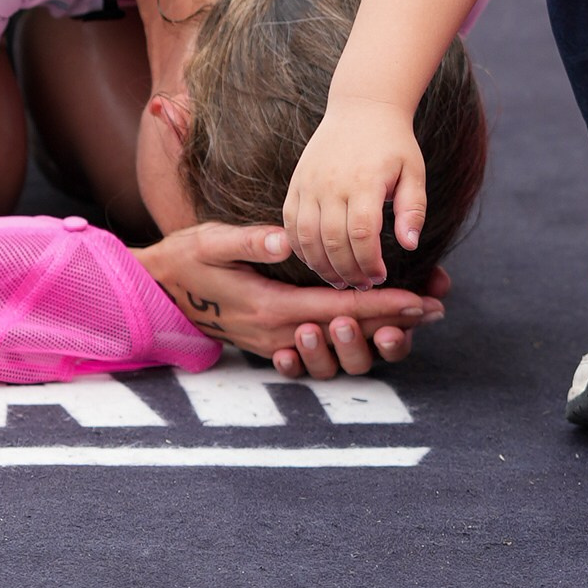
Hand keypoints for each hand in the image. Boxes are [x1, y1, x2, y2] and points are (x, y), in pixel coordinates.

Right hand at [143, 223, 444, 370]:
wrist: (152, 292)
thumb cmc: (183, 261)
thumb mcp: (210, 241)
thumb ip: (251, 242)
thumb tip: (288, 241)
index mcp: (268, 307)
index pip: (340, 309)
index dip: (384, 306)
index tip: (422, 302)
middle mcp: (275, 332)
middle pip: (347, 333)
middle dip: (394, 323)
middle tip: (435, 311)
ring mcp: (271, 341)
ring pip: (335, 344)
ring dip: (375, 333)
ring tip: (412, 320)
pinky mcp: (268, 341)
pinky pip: (318, 346)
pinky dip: (349, 337)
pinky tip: (369, 330)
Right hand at [282, 102, 424, 288]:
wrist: (361, 107)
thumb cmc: (393, 144)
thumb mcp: (413, 172)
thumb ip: (413, 209)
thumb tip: (409, 245)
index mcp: (364, 180)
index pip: (362, 234)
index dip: (369, 262)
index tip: (380, 277)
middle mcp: (331, 182)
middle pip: (332, 241)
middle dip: (347, 271)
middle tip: (361, 287)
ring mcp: (309, 182)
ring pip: (306, 236)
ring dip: (321, 266)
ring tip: (339, 281)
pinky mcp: (296, 182)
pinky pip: (290, 222)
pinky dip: (299, 247)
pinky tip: (316, 261)